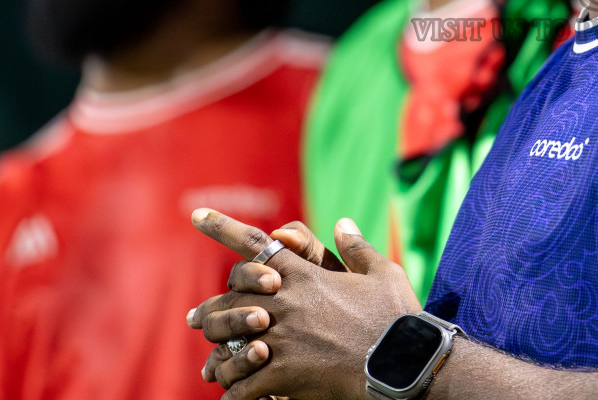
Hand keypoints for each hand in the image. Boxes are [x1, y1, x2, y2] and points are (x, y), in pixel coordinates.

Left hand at [185, 209, 419, 399]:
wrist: (402, 362)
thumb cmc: (396, 316)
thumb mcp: (382, 272)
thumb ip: (356, 248)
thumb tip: (342, 223)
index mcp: (303, 274)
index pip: (253, 243)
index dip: (221, 227)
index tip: (197, 216)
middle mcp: (284, 302)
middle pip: (228, 298)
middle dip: (209, 309)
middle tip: (194, 318)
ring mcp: (281, 338)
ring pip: (227, 341)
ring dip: (217, 353)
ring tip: (210, 367)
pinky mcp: (284, 374)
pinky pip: (243, 385)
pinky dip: (235, 392)